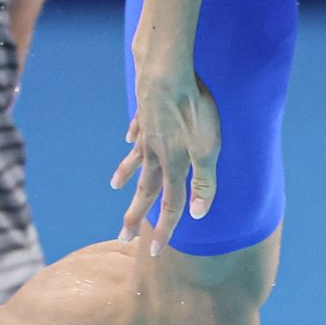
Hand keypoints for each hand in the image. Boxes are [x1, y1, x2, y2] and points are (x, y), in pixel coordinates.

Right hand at [111, 69, 220, 255]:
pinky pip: (137, 130)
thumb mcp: (208, 148)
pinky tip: (129, 139)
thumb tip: (198, 214)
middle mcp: (156, 153)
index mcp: (173, 165)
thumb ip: (204, 182)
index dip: (165, 231)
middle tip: (122, 236)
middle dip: (136, 216)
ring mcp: (147, 133)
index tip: (155, 253)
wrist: (166, 71)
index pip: (170, 206)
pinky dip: (132, 139)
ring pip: (137, 161)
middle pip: (146, 190)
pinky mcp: (144, 112)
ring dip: (128, 176)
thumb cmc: (193, 109)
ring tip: (117, 189)